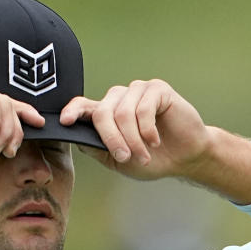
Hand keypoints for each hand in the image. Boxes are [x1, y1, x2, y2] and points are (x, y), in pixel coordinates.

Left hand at [59, 79, 212, 180]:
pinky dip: (147, 130)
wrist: (185, 157)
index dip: (72, 111)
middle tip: (125, 157)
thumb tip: (77, 138)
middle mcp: (119, 98)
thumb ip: (98, 148)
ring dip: (133, 139)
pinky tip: (155, 141)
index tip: (65, 121)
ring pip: (123, 113)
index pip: (83, 106)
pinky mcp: (157, 89)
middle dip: (112, 139)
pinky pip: (143, 108)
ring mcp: (137, 91)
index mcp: (106, 113)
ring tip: (144, 155)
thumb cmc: (152, 158)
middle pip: (102, 113)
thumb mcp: (119, 160)